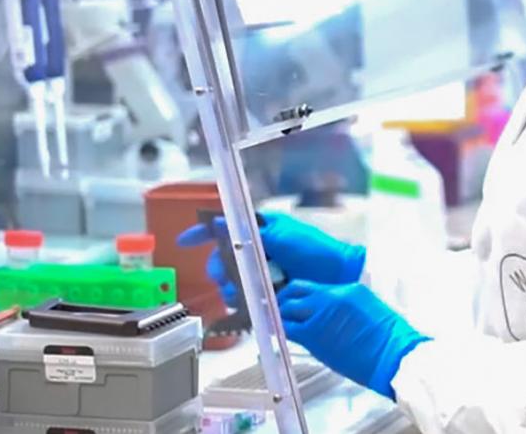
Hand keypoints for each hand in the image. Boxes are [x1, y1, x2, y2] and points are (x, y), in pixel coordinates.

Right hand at [177, 212, 366, 304]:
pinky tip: (251, 303)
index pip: (223, 229)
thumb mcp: (283, 235)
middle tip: (227, 276)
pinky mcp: (266, 296)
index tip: (186, 242)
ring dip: (232, 288)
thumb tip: (219, 221)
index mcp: (259, 232)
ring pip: (230, 283)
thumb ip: (251, 232)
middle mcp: (256, 253)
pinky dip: (243, 303)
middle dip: (219, 269)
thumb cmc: (317, 251)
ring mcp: (261, 275)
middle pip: (221, 261)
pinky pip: (244, 301)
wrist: (340, 277)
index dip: (202, 234)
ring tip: (245, 291)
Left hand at [279, 280, 430, 399]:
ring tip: (274, 322)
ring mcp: (321, 314)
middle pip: (295, 289)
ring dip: (279, 314)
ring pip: (286, 308)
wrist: (393, 354)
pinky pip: (287, 329)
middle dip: (284, 298)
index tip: (295, 300)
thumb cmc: (389, 339)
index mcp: (347, 289)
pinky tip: (278, 335)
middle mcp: (331, 297)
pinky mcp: (314, 335)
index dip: (301, 293)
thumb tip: (332, 317)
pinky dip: (280, 330)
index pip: (315, 286)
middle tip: (278, 307)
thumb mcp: (369, 310)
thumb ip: (347, 308)